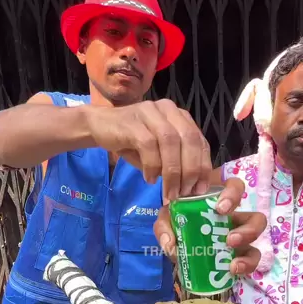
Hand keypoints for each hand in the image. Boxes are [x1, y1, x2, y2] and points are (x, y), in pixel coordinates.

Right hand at [88, 99, 211, 203]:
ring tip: (169, 192)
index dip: (203, 166)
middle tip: (185, 193)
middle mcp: (168, 110)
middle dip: (190, 170)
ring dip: (172, 172)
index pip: (199, 140)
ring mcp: (151, 113)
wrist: (99, 126)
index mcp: (179, 116)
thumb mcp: (159, 152)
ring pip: (170, 143)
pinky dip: (152, 166)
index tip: (200, 188)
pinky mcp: (134, 122)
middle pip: (189, 140)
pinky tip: (149, 179)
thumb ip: (175, 162)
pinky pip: (148, 146)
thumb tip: (191, 188)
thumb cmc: (132, 142)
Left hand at [153, 177, 266, 275]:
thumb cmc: (177, 222)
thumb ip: (165, 227)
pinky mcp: (240, 255)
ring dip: (248, 251)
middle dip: (248, 229)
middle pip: (256, 217)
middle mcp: (234, 217)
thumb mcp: (167, 219)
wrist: (176, 244)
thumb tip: (171, 244)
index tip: (220, 209)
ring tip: (233, 260)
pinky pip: (251, 259)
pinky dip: (246, 265)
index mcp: (218, 200)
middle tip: (229, 240)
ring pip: (257, 240)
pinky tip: (233, 270)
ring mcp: (240, 237)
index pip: (235, 187)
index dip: (233, 195)